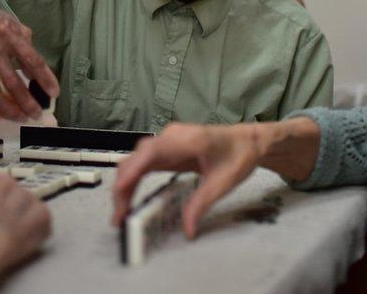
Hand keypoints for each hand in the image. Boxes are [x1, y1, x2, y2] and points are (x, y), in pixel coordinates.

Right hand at [0, 0, 59, 125]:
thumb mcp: (16, 26)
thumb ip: (28, 49)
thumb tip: (36, 76)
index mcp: (9, 35)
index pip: (31, 60)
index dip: (44, 78)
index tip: (55, 93)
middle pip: (11, 81)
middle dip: (26, 101)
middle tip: (37, 114)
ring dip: (8, 110)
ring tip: (22, 118)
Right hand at [111, 123, 262, 238]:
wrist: (247, 141)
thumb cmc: (238, 155)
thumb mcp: (224, 183)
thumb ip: (202, 204)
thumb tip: (187, 230)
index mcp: (187, 140)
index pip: (151, 152)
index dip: (132, 170)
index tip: (119, 191)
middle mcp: (171, 136)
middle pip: (137, 158)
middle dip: (123, 187)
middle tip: (120, 217)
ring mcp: (166, 140)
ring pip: (135, 160)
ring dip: (125, 185)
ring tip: (122, 213)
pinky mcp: (165, 149)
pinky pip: (143, 163)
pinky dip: (133, 180)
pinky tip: (130, 198)